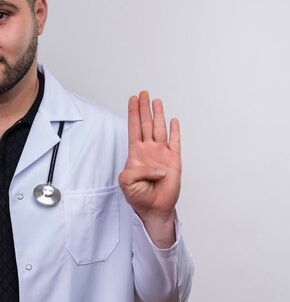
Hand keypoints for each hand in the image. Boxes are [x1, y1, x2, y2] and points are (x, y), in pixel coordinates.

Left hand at [118, 91, 180, 246]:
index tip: (132, 100)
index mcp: (135, 153)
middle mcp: (149, 150)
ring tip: (156, 101)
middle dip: (144, 108)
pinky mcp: (174, 160)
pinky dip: (175, 131)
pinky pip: (175, 142)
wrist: (154, 208)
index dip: (133, 113)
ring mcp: (161, 153)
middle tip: (143, 93)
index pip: (134, 128)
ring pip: (160, 129)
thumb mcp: (126, 182)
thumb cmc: (138, 196)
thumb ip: (135, 171)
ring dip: (158, 115)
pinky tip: (173, 120)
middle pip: (146, 124)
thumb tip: (155, 167)